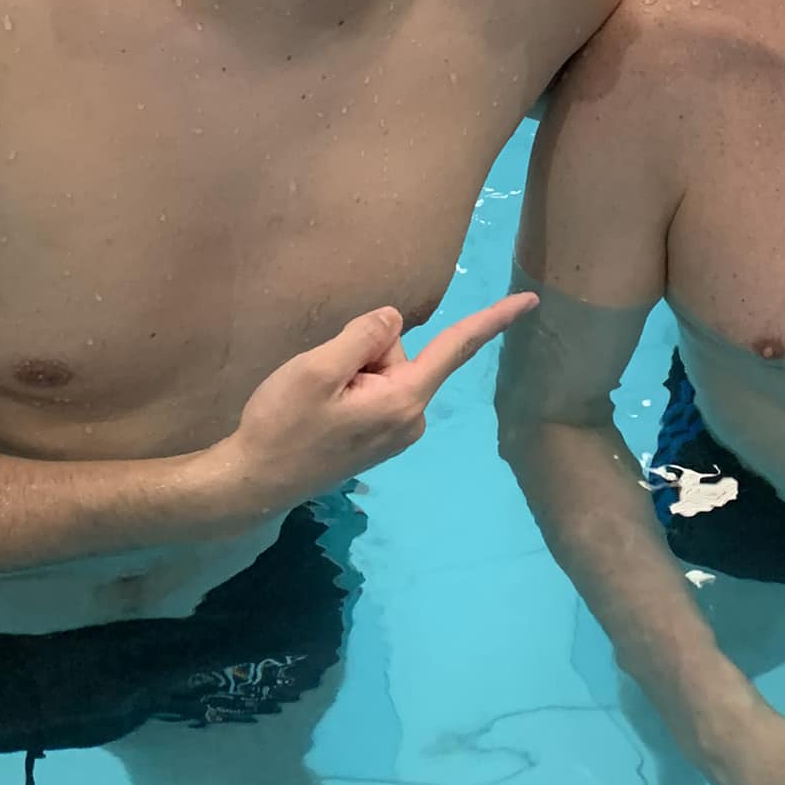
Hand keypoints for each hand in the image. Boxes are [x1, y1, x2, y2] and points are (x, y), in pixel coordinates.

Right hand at [216, 294, 536, 514]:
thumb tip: (396, 320)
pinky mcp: (380, 438)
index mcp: (404, 401)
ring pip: (385, 369)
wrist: (253, 482)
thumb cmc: (282, 425)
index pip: (456, 349)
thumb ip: (364, 336)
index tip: (531, 301)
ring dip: (354, 371)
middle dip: (366, 351)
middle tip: (322, 381)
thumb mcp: (317, 369)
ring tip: (318, 401)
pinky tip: (323, 409)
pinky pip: (376, 388)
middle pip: (403, 353)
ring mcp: (397, 432)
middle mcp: (412, 419)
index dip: (493, 320)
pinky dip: (351, 386)